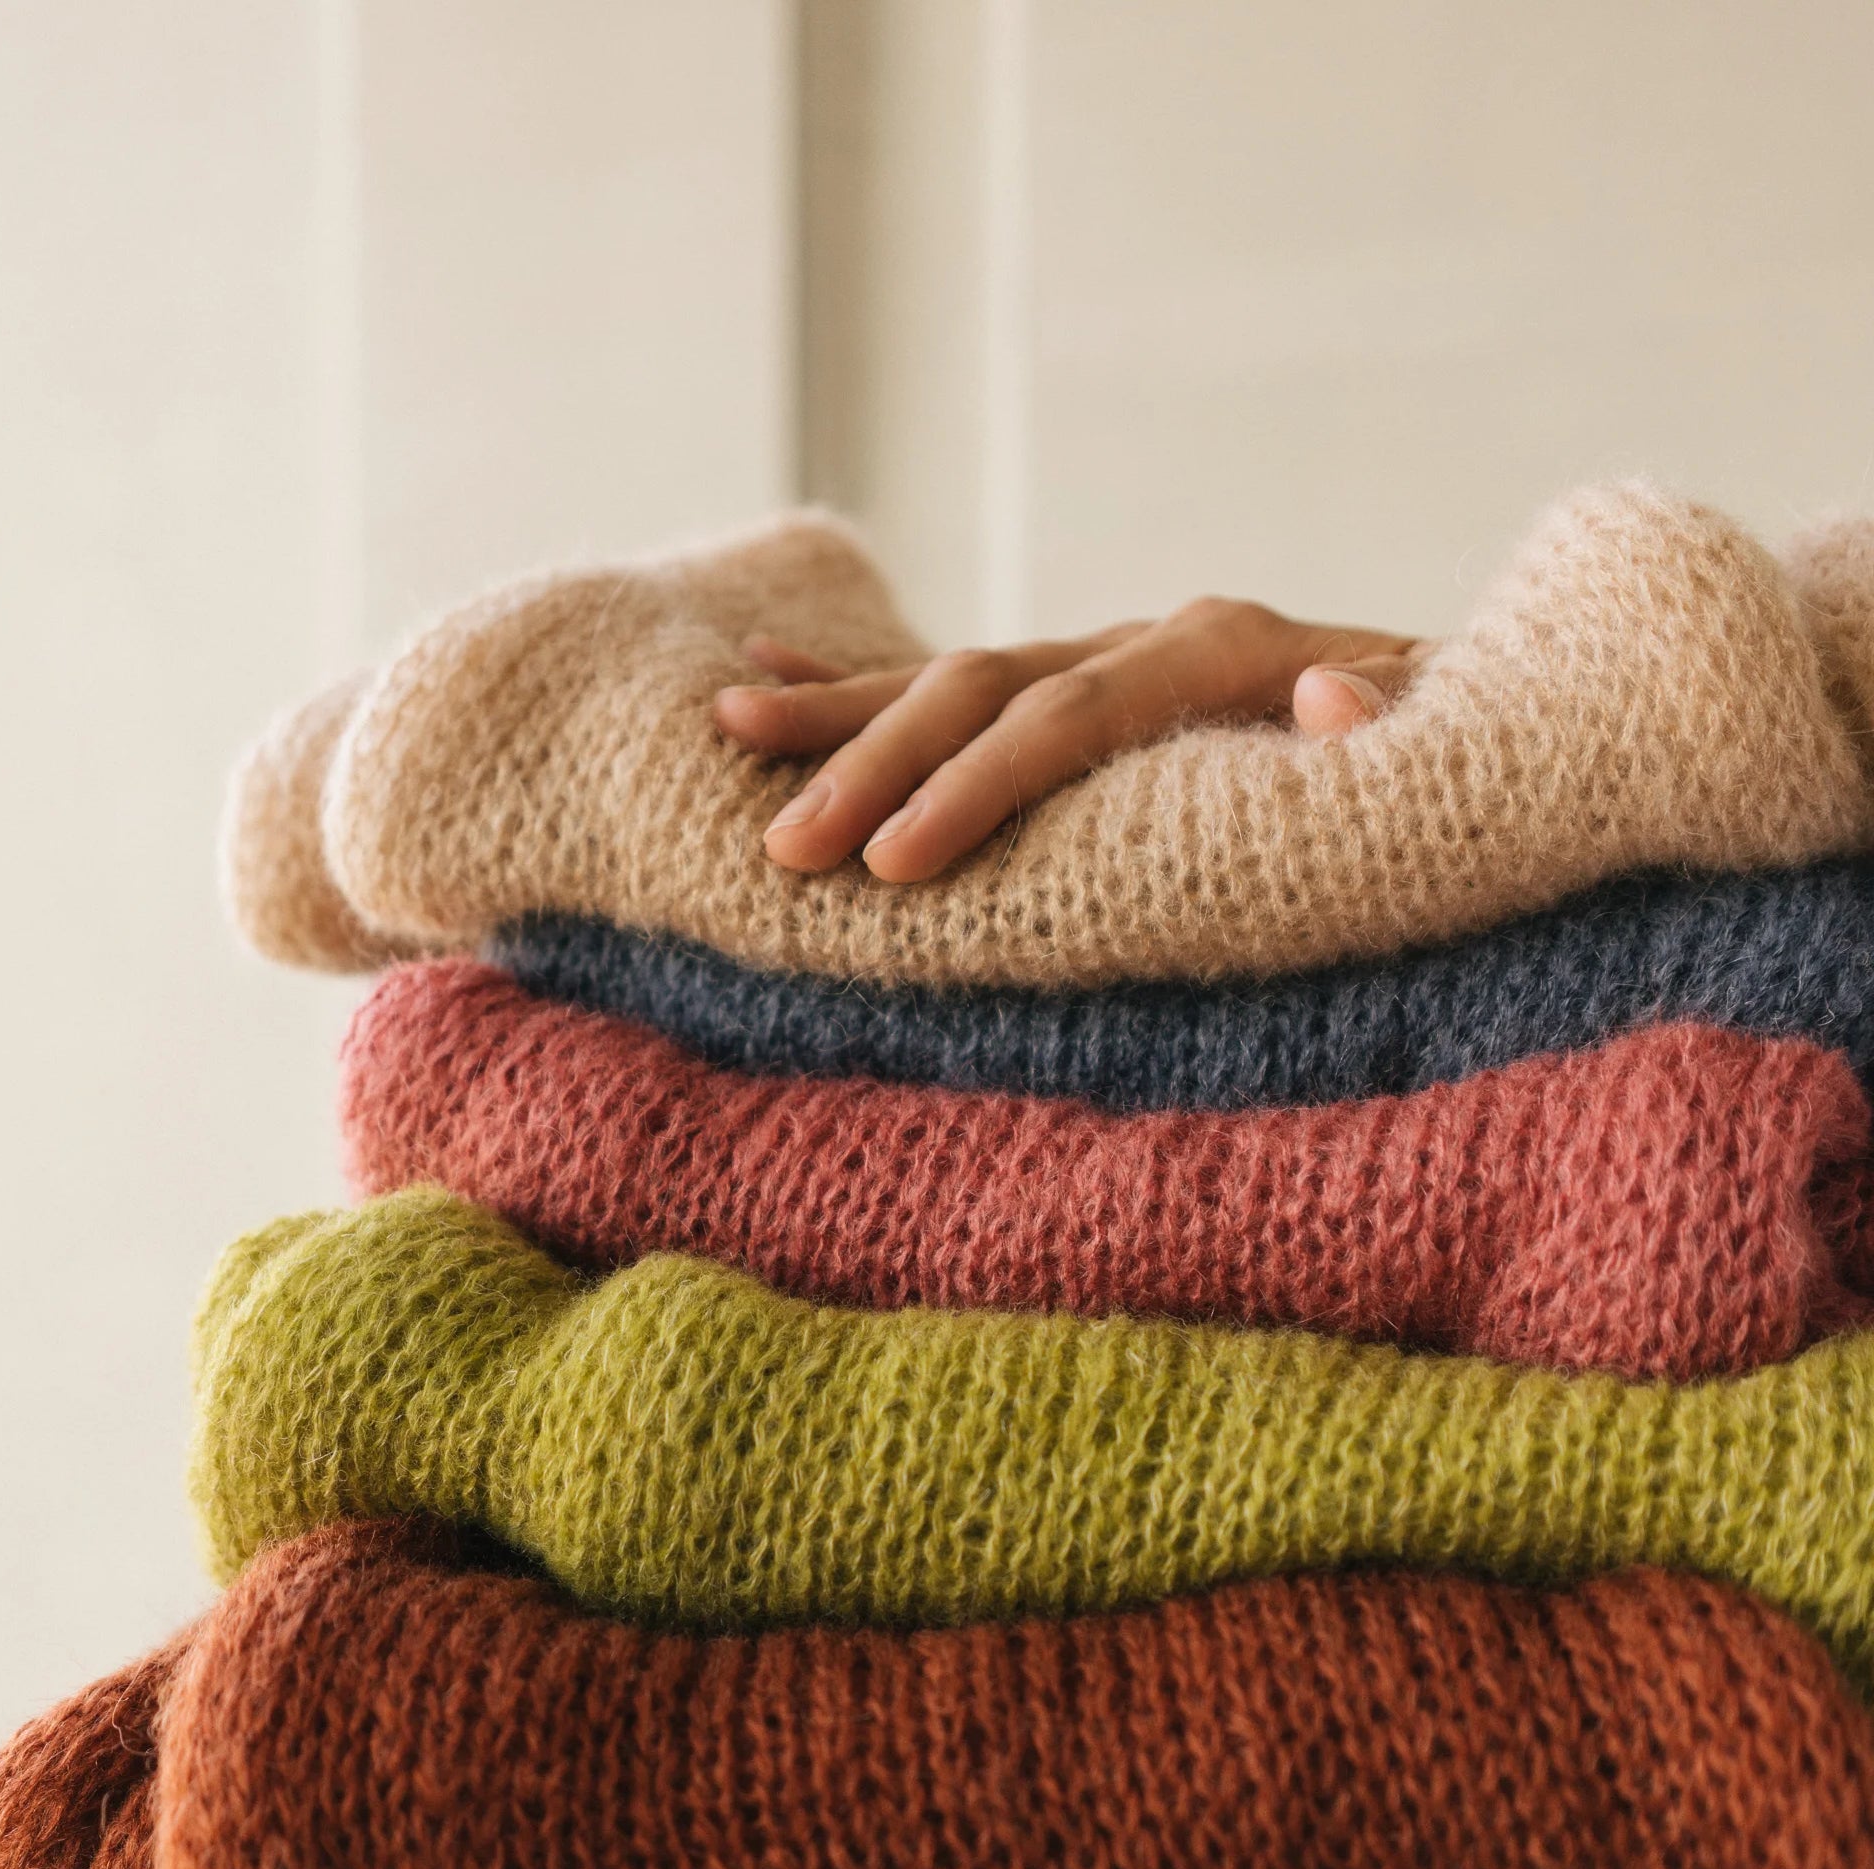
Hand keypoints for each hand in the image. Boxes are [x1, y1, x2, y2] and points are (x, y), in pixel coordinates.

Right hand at [712, 597, 1424, 884]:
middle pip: (985, 683)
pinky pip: (974, 683)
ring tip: (728, 723)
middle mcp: (1161, 636)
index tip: (897, 869)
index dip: (977, 787)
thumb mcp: (1467, 754)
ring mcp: (1124, 656)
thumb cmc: (1478, 764)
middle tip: (782, 849)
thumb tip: (1329, 704)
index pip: (1069, 717)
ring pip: (957, 672)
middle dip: (876, 763)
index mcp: (1229, 650)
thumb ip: (1405, 733)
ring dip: (844, 707)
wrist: (1502, 719)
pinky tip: (779, 671)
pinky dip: (876, 677)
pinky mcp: (1103, 690)